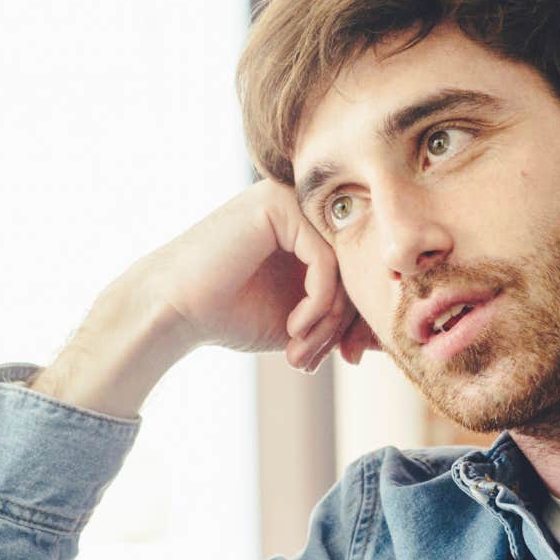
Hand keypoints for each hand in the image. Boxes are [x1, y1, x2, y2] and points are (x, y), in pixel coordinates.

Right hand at [129, 179, 354, 372]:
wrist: (173, 311)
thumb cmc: (229, 314)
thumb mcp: (300, 320)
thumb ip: (340, 317)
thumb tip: (386, 336)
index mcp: (308, 228)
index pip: (357, 269)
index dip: (357, 320)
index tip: (345, 358)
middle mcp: (302, 206)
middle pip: (355, 267)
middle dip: (342, 325)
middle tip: (315, 360)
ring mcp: (290, 199)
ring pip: (344, 266)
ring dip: (328, 321)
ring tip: (300, 350)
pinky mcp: (278, 205)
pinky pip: (326, 261)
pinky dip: (317, 304)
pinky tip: (294, 327)